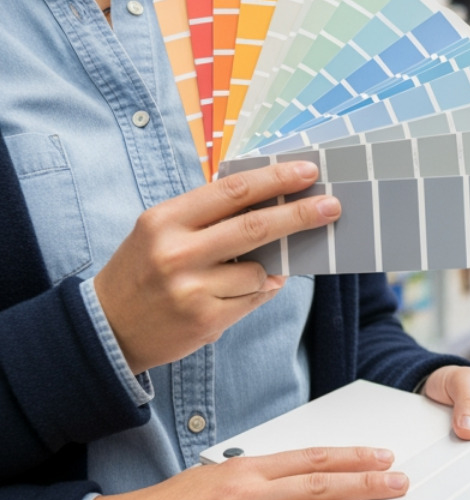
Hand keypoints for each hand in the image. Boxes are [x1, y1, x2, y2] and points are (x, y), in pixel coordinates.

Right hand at [72, 447, 406, 499]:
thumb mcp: (214, 478)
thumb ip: (258, 480)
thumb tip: (302, 482)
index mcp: (245, 471)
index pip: (310, 459)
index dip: (351, 457)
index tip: (384, 457)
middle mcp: (244, 496)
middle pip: (317, 488)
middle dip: (364, 485)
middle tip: (401, 485)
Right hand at [94, 162, 340, 373]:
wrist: (108, 328)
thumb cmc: (144, 270)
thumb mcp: (162, 231)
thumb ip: (208, 216)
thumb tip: (272, 200)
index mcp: (165, 220)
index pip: (232, 192)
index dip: (275, 179)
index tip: (307, 171)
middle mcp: (177, 252)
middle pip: (256, 227)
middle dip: (300, 214)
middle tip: (332, 206)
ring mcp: (191, 288)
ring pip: (258, 270)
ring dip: (266, 269)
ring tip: (238, 273)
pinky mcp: (206, 319)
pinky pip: (254, 297)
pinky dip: (257, 291)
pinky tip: (237, 292)